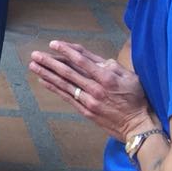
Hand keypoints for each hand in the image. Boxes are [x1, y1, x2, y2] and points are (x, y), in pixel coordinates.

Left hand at [29, 40, 152, 140]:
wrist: (138, 127)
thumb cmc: (136, 100)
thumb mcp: (130, 77)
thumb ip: (111, 66)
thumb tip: (95, 59)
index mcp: (106, 77)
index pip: (81, 60)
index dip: (66, 50)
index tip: (53, 43)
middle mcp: (95, 88)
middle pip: (67, 72)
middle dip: (49, 61)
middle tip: (35, 54)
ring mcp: (89, 101)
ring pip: (64, 84)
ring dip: (47, 74)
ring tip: (33, 66)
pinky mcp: (86, 111)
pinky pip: (66, 97)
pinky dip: (54, 88)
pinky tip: (44, 81)